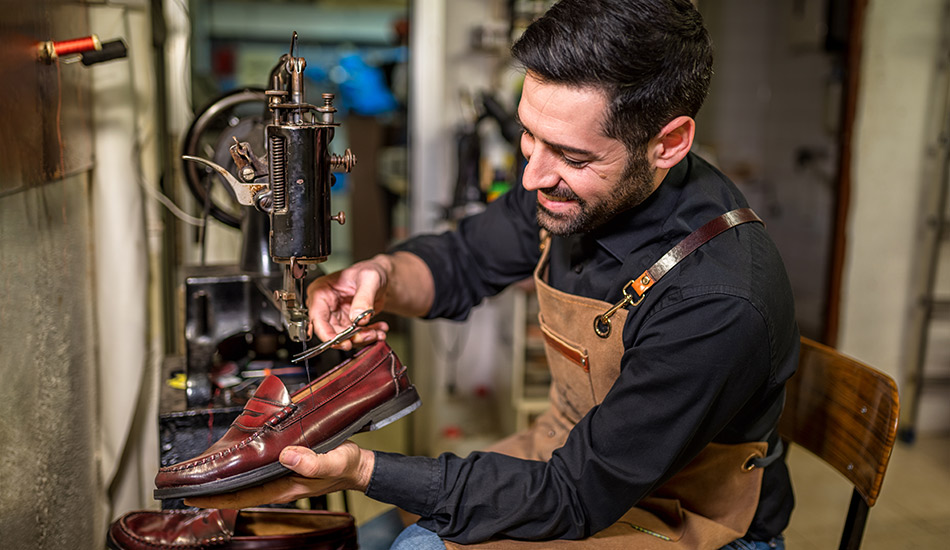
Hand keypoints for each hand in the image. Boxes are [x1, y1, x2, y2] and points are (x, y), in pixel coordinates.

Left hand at [184, 441, 374, 509]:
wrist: (360, 467)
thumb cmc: (348, 465)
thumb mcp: (335, 461)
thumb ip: (314, 462)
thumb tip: (287, 456)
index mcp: (286, 487)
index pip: (244, 497)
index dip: (217, 498)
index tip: (192, 496)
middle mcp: (280, 485)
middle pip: (239, 492)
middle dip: (214, 491)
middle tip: (187, 485)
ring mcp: (282, 478)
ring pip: (247, 483)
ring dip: (226, 481)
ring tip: (204, 474)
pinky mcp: (286, 468)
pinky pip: (258, 473)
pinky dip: (242, 470)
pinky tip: (236, 462)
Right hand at [306, 256, 392, 349]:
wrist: (382, 277)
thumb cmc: (370, 271)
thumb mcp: (369, 278)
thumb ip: (363, 297)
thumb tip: (357, 316)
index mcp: (321, 291)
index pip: (317, 318)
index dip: (327, 333)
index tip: (342, 342)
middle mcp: (325, 306)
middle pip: (331, 331)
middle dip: (352, 337)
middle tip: (369, 334)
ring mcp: (335, 316)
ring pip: (344, 337)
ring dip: (363, 337)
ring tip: (377, 332)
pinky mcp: (346, 323)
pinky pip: (355, 336)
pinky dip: (368, 336)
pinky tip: (379, 330)